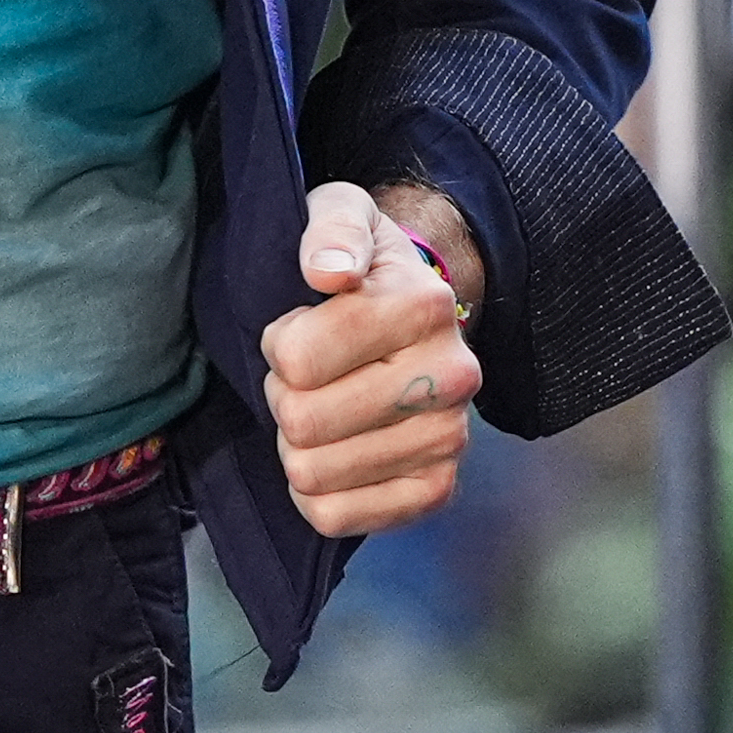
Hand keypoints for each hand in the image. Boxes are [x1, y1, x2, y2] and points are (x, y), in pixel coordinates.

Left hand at [258, 181, 479, 538]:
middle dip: (282, 396)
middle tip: (306, 375)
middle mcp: (455, 376)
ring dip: (296, 444)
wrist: (413, 316)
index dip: (277, 344)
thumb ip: (331, 229)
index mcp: (426, 304)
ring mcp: (452, 439)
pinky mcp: (437, 489)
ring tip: (321, 407)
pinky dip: (315, 492)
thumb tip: (329, 270)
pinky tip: (331, 454)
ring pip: (312, 474)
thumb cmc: (360, 262)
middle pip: (301, 420)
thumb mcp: (340, 213)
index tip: (297, 327)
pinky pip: (337, 518)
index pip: (297, 358)